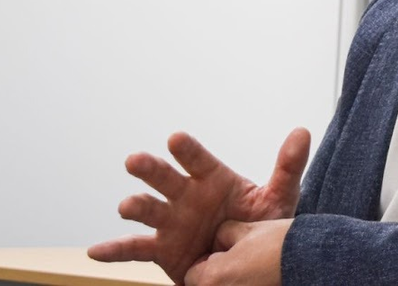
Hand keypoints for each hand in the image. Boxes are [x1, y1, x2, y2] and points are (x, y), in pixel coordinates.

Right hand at [87, 128, 308, 284]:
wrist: (249, 264)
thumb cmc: (258, 225)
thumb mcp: (277, 200)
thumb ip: (287, 168)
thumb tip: (302, 132)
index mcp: (212, 178)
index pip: (198, 159)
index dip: (187, 150)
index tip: (176, 139)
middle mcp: (185, 195)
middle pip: (165, 178)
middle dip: (151, 169)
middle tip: (136, 161)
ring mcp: (170, 221)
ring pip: (148, 210)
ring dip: (136, 206)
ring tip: (128, 207)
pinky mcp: (161, 248)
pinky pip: (134, 249)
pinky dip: (113, 250)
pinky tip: (94, 252)